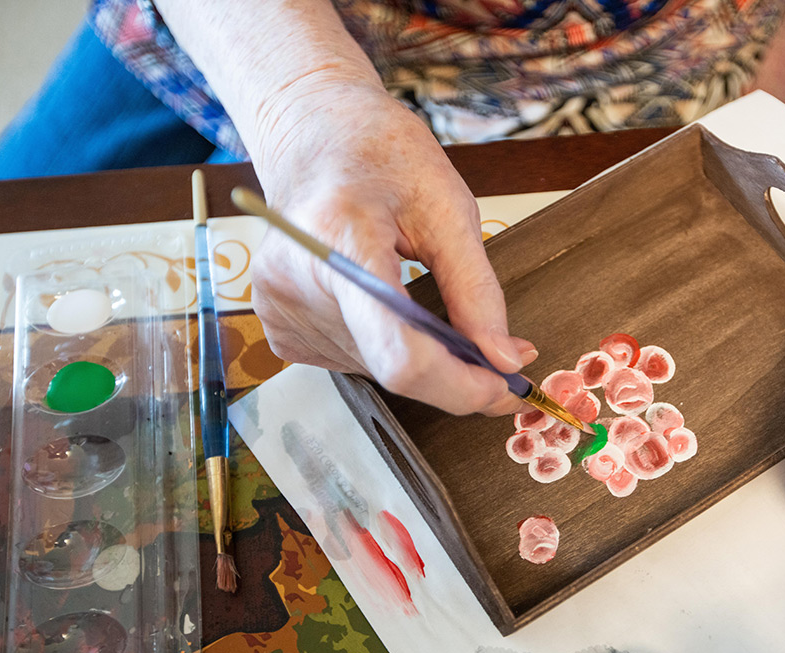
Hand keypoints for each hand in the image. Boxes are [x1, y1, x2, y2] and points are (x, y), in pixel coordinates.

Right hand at [248, 76, 535, 414]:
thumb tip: (504, 358)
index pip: (401, 356)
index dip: (461, 386)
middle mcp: (297, 284)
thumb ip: (477, 290)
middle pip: (392, 368)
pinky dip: (386, 347)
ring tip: (423, 296)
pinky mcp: (278, 328)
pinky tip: (383, 302)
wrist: (312, 134)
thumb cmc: (379, 153)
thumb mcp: (447, 206)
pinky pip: (353, 362)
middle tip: (493, 348)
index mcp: (340, 242)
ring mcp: (281, 311)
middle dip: (454, 370)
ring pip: (377, 371)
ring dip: (420, 355)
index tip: (506, 384)